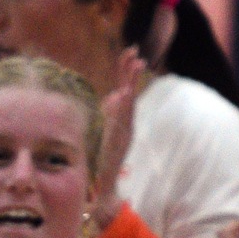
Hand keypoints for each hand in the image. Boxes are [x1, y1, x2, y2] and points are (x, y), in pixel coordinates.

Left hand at [91, 49, 146, 226]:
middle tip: (133, 51)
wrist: (105, 186)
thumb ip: (109, 113)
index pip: (124, 88)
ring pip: (129, 103)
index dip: (126, 71)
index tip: (129, 53)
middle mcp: (126, 122)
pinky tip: (124, 93)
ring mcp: (124, 131)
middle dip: (130, 71)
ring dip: (131, 84)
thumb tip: (110, 96)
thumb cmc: (102, 159)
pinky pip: (124, 120)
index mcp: (122, 118)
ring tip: (136, 65)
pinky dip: (124, 107)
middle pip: (129, 91)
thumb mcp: (105, 130)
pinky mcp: (121, 140)